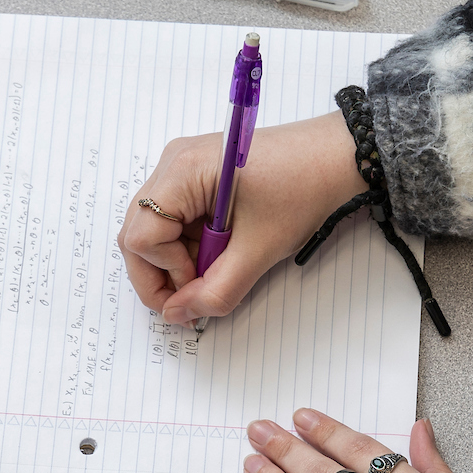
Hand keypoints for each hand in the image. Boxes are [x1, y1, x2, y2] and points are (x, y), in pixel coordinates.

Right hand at [118, 111, 363, 326]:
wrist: (335, 158)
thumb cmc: (303, 190)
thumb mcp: (259, 251)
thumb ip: (216, 290)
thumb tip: (177, 314)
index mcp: (183, 170)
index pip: (141, 237)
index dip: (165, 272)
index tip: (199, 286)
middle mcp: (173, 163)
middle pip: (137, 232)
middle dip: (161, 273)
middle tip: (194, 296)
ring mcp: (182, 167)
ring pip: (153, 229)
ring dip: (177, 260)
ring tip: (216, 269)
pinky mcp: (196, 176)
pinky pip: (173, 220)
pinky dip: (188, 245)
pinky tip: (219, 251)